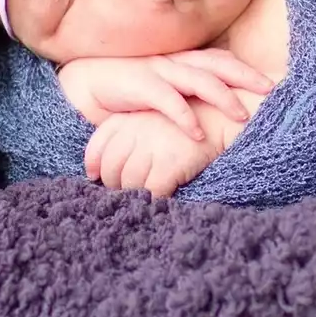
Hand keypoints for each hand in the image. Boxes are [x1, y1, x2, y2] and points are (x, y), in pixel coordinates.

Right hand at [58, 49, 275, 140]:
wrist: (83, 84)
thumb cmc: (126, 90)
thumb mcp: (161, 89)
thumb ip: (184, 94)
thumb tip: (211, 110)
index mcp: (180, 61)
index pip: (219, 60)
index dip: (244, 69)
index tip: (268, 83)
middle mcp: (173, 62)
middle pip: (217, 65)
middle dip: (246, 76)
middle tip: (269, 91)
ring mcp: (157, 71)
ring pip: (199, 80)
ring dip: (223, 98)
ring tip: (242, 116)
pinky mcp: (139, 86)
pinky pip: (168, 101)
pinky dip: (185, 117)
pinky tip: (198, 134)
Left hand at [84, 111, 220, 198]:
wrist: (220, 117)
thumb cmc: (183, 124)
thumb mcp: (149, 121)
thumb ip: (126, 137)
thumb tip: (99, 170)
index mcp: (127, 119)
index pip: (98, 146)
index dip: (95, 166)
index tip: (96, 177)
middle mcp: (136, 131)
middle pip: (111, 168)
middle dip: (114, 184)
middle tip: (125, 191)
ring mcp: (153, 147)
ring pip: (129, 182)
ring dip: (134, 194)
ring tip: (142, 197)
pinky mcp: (171, 162)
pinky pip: (152, 190)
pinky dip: (153, 199)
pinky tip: (160, 198)